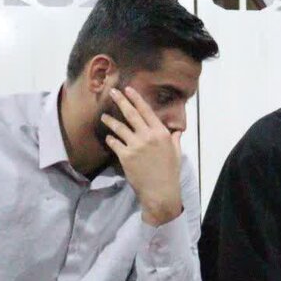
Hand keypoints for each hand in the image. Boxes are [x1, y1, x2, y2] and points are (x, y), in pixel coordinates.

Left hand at [100, 86, 182, 226]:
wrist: (160, 191)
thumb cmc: (170, 173)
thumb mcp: (176, 153)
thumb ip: (175, 140)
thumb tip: (177, 131)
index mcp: (162, 133)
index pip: (147, 111)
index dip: (136, 99)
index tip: (129, 89)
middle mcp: (148, 136)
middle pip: (131, 114)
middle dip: (121, 101)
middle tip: (112, 92)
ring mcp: (136, 145)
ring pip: (119, 127)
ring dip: (110, 120)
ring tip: (104, 117)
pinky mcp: (125, 156)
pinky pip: (114, 143)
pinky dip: (111, 139)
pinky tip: (109, 138)